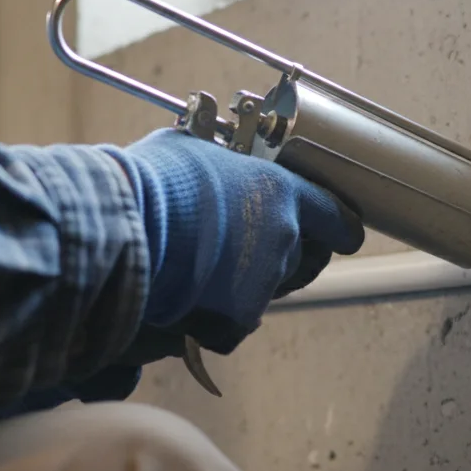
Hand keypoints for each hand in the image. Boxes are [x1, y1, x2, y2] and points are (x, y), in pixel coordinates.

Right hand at [114, 128, 363, 352]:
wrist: (127, 232)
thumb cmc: (155, 181)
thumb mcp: (191, 149)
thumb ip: (215, 160)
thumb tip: (202, 150)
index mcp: (281, 193)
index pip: (334, 217)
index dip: (339, 227)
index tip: (343, 234)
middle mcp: (284, 239)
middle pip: (305, 259)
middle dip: (290, 258)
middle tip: (255, 252)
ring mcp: (265, 282)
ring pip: (270, 289)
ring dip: (250, 283)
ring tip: (211, 271)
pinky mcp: (239, 318)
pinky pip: (237, 321)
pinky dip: (218, 316)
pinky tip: (190, 300)